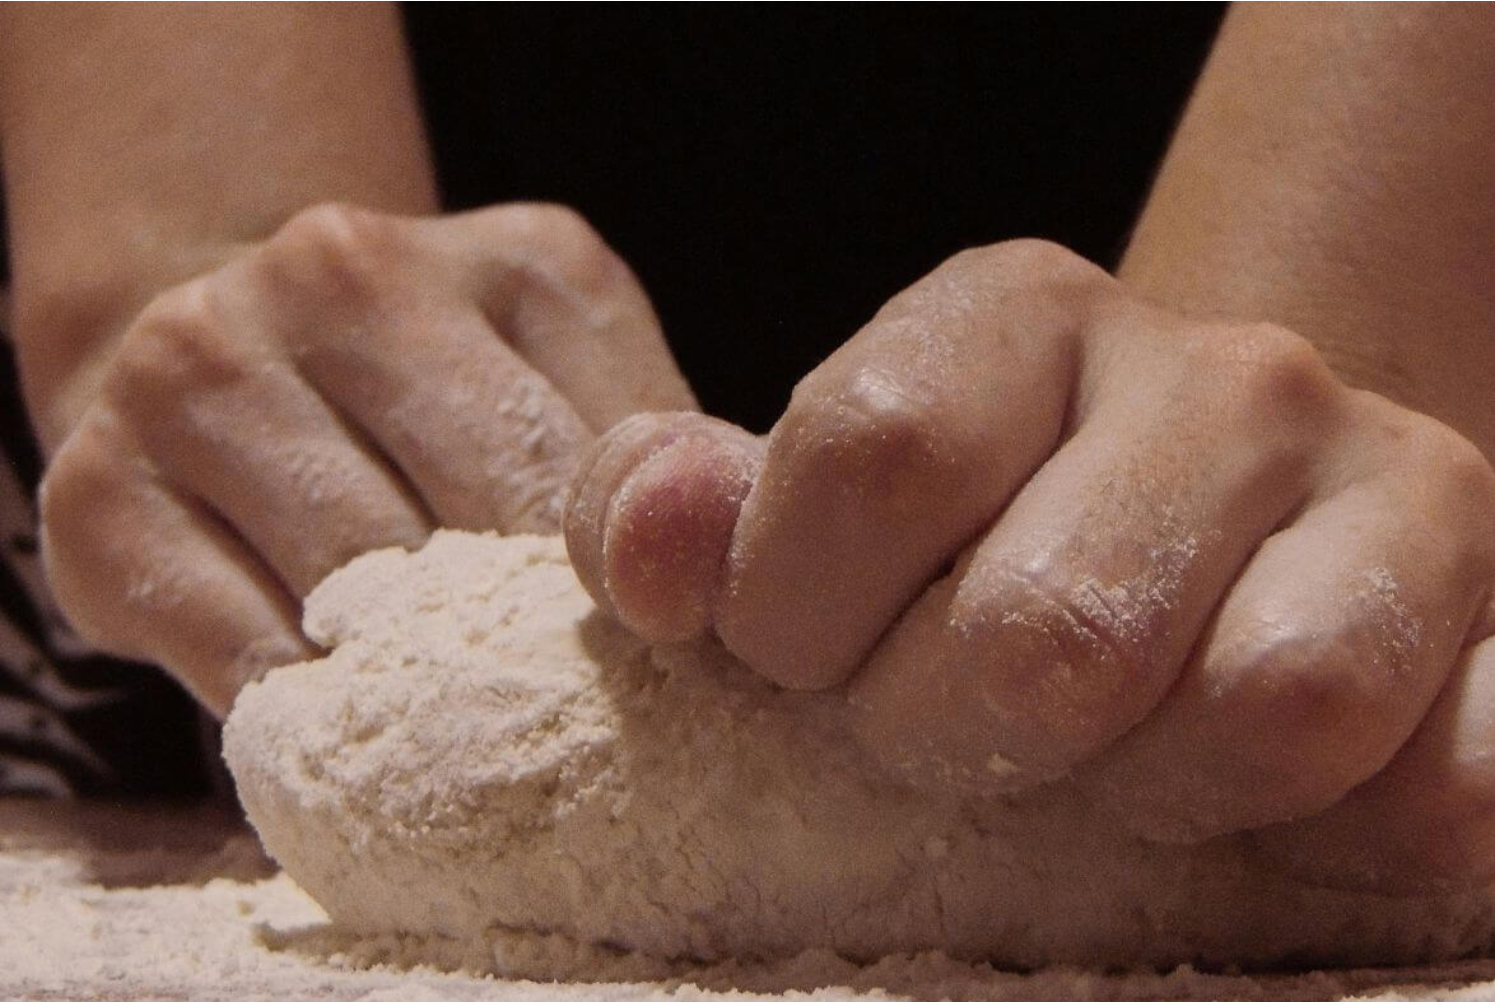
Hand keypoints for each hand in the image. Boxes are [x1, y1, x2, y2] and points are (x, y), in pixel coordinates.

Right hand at [39, 202, 694, 715]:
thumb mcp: (571, 381)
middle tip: (573, 739)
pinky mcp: (102, 493)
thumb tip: (727, 597)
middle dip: (533, 648)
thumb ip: (641, 462)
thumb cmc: (435, 397)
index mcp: (513, 259)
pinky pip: (242, 652)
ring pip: (361, 588)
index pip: (603, 467)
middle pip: (483, 522)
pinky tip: (358, 735)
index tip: (655, 685)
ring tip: (470, 744)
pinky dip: (314, 718)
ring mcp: (199, 372)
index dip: (632, 598)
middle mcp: (339, 276)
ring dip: (425, 687)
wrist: (217, 350)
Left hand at [564, 239, 1494, 890]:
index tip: (808, 658)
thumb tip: (646, 546)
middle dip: (958, 731)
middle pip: (1045, 629)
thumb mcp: (801, 513)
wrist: (1204, 539)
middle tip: (961, 724)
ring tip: (1109, 761)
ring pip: (1256, 710)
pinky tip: (1263, 802)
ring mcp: (1391, 482)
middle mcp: (1221, 369)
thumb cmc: (969, 544)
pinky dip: (1337, 837)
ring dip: (1142, 795)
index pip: (872, 459)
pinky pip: (1444, 786)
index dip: (800, 616)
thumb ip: (684, 515)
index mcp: (1019, 311)